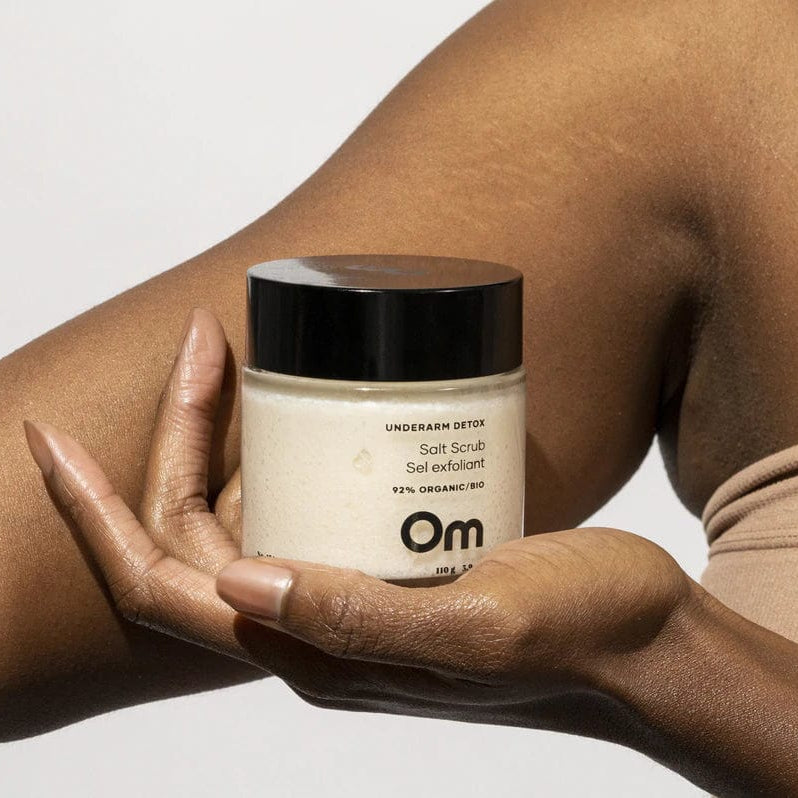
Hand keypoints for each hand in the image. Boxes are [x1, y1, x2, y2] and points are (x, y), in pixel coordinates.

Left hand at [23, 307, 693, 732]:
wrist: (641, 642)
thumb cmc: (578, 634)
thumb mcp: (479, 627)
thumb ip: (360, 621)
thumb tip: (245, 585)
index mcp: (316, 649)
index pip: (161, 586)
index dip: (97, 513)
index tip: (54, 435)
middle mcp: (311, 626)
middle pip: (189, 540)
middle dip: (168, 441)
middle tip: (204, 343)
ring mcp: (340, 595)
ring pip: (234, 522)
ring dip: (211, 444)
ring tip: (226, 361)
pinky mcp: (377, 566)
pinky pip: (288, 509)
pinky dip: (266, 454)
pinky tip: (285, 405)